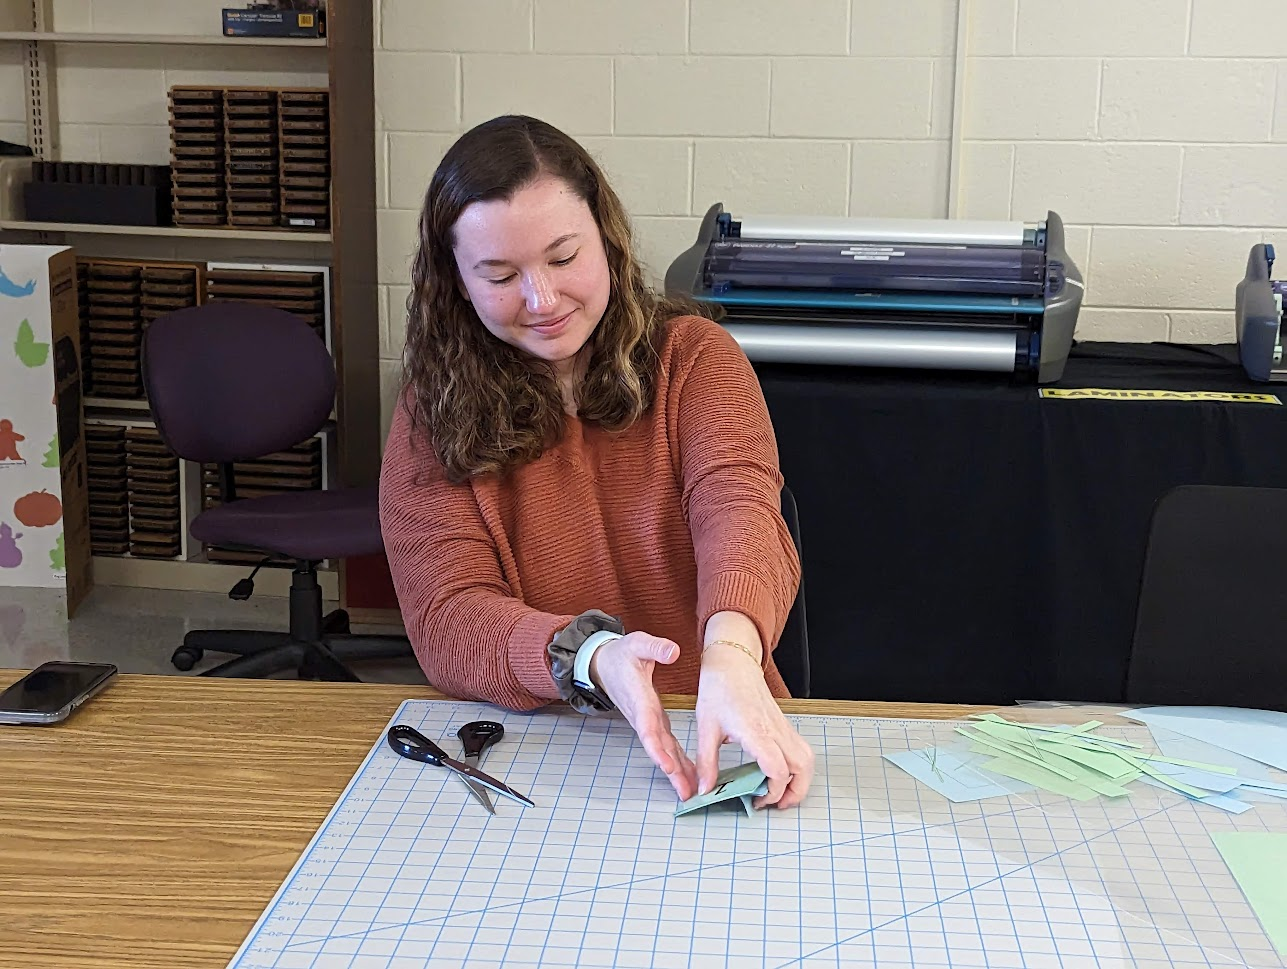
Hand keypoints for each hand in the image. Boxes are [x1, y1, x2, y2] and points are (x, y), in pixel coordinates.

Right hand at [590, 632, 698, 799]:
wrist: (602, 664)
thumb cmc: (620, 655)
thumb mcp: (636, 643)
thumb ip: (654, 647)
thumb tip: (673, 651)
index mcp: (639, 699)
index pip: (647, 728)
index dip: (657, 748)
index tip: (667, 765)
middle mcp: (642, 716)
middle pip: (657, 748)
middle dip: (671, 770)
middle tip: (685, 791)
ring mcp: (647, 722)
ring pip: (663, 750)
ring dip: (676, 772)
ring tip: (689, 792)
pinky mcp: (653, 722)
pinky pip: (666, 745)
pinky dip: (677, 761)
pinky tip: (689, 775)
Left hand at [695, 643, 814, 809]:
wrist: (733, 663)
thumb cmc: (719, 689)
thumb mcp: (705, 727)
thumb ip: (705, 762)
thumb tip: (704, 789)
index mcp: (756, 732)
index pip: (777, 769)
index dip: (772, 792)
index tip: (756, 800)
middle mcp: (775, 730)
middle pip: (802, 767)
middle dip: (795, 792)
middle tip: (776, 805)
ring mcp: (782, 726)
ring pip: (807, 758)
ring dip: (801, 780)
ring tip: (782, 793)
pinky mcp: (783, 724)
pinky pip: (800, 749)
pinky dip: (798, 767)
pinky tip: (780, 773)